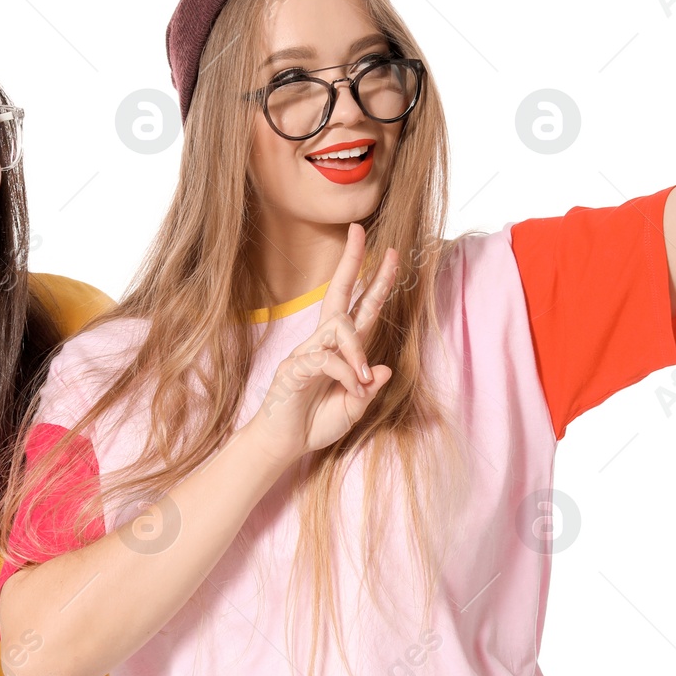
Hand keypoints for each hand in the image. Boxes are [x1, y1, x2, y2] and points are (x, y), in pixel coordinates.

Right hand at [245, 223, 398, 463]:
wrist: (283, 444)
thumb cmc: (316, 423)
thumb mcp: (354, 408)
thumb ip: (368, 389)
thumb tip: (385, 368)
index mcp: (342, 349)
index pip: (362, 308)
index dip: (378, 282)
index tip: (392, 255)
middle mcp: (324, 342)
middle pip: (339, 293)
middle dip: (352, 261)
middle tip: (360, 231)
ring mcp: (306, 351)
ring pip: (337, 326)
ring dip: (357, 350)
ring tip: (362, 379)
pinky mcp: (294, 367)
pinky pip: (326, 359)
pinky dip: (346, 374)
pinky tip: (352, 390)